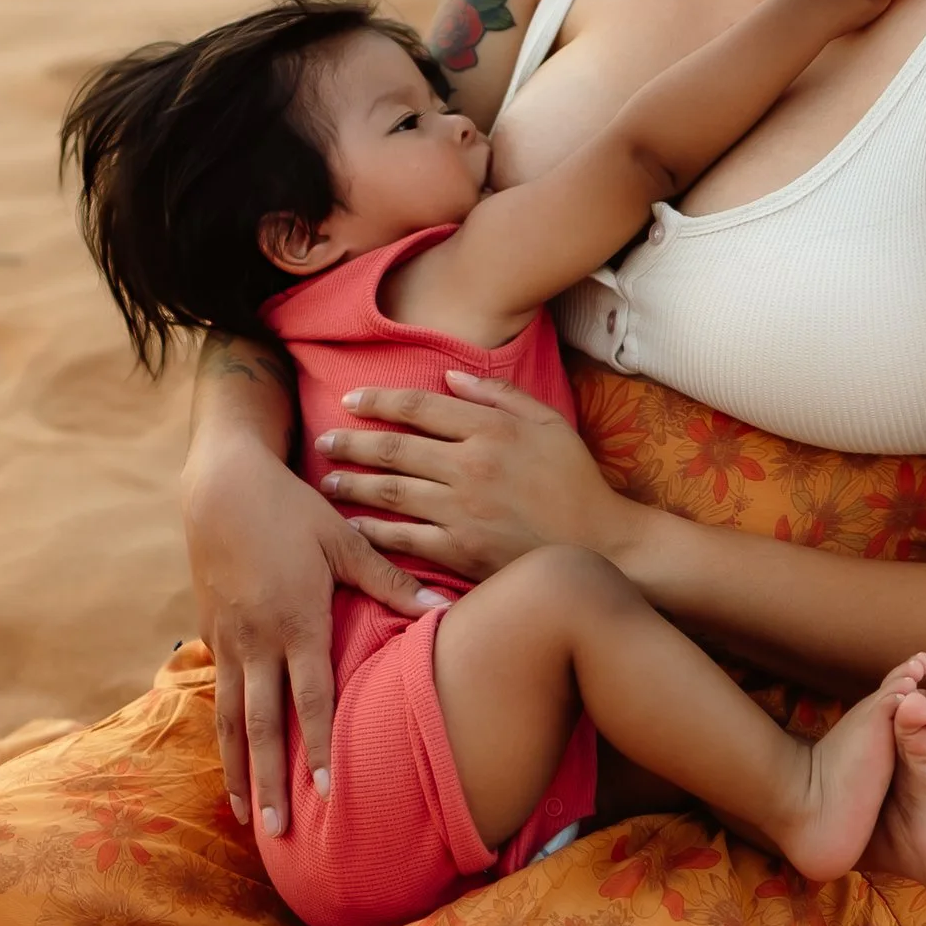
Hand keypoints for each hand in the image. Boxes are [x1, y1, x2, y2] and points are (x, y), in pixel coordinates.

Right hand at [183, 434, 434, 834]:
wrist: (220, 482)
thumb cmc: (291, 507)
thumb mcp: (343, 539)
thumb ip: (391, 583)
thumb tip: (446, 613)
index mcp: (295, 620)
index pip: (309, 699)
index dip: (316, 748)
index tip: (324, 792)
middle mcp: (257, 639)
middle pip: (261, 725)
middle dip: (269, 781)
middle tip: (275, 832)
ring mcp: (228, 639)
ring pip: (230, 718)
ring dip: (239, 770)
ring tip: (245, 814)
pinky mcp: (211, 631)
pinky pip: (219, 692)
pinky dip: (223, 733)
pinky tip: (232, 762)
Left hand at [315, 370, 630, 579]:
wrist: (602, 546)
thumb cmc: (576, 481)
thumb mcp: (548, 423)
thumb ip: (498, 395)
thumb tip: (450, 374)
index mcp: (490, 430)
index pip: (419, 406)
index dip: (379, 400)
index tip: (351, 400)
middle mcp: (471, 466)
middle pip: (394, 448)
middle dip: (351, 442)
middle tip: (323, 441)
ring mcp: (463, 511)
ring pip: (392, 492)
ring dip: (354, 485)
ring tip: (329, 482)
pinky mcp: (461, 551)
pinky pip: (405, 539)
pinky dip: (375, 532)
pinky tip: (354, 527)